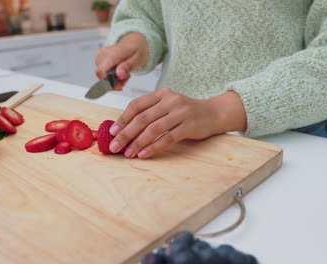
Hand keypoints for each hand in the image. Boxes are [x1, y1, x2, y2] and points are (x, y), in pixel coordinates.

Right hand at [95, 33, 148, 90]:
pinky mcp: (100, 59)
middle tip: (126, 78)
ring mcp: (100, 56)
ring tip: (125, 73)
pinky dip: (112, 76)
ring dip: (114, 79)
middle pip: (101, 76)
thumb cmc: (137, 48)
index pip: (101, 72)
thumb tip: (119, 75)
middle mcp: (103, 54)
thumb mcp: (138, 59)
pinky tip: (120, 71)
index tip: (119, 86)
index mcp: (113, 53)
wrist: (134, 41)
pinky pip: (103, 72)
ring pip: (102, 76)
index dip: (109, 83)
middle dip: (114, 82)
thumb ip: (128, 67)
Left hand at [108, 88, 246, 158]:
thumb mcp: (168, 106)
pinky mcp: (189, 126)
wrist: (214, 113)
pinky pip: (167, 138)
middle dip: (126, 134)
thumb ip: (150, 113)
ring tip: (127, 153)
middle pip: (142, 118)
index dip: (123, 119)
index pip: (136, 105)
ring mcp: (181, 113)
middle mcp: (170, 101)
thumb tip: (124, 129)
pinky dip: (154, 147)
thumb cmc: (186, 113)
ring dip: (138, 143)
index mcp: (162, 94)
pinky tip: (144, 154)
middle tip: (114, 146)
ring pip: (153, 129)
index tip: (112, 132)